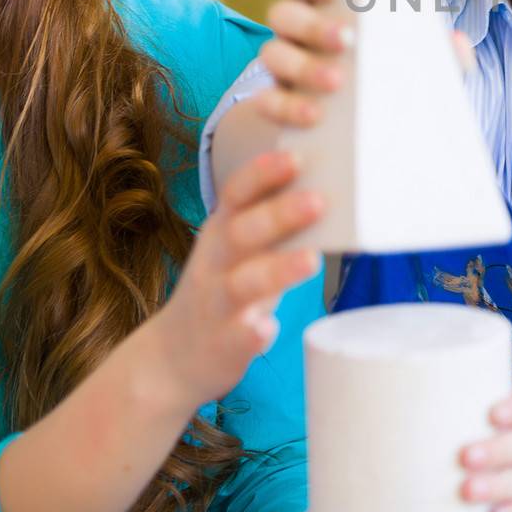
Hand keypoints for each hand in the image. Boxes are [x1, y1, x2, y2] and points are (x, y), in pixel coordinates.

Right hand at [144, 151, 323, 408]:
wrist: (176, 355)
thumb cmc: (227, 287)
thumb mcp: (242, 246)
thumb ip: (276, 219)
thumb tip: (335, 186)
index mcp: (223, 230)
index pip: (238, 192)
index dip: (263, 172)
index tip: (296, 155)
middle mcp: (216, 261)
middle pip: (243, 231)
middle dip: (279, 214)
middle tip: (318, 200)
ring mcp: (218, 303)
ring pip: (242, 283)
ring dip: (276, 270)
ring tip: (311, 260)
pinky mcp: (224, 344)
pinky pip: (237, 337)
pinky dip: (252, 333)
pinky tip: (268, 329)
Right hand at [258, 0, 474, 129]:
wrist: (382, 139)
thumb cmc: (399, 84)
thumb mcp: (423, 70)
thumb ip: (441, 55)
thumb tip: (457, 41)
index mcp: (327, 10)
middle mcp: (297, 34)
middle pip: (284, 14)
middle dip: (312, 23)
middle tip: (347, 39)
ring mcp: (283, 69)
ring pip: (272, 53)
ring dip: (302, 65)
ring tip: (337, 82)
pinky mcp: (277, 105)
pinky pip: (266, 102)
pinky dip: (285, 106)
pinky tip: (314, 116)